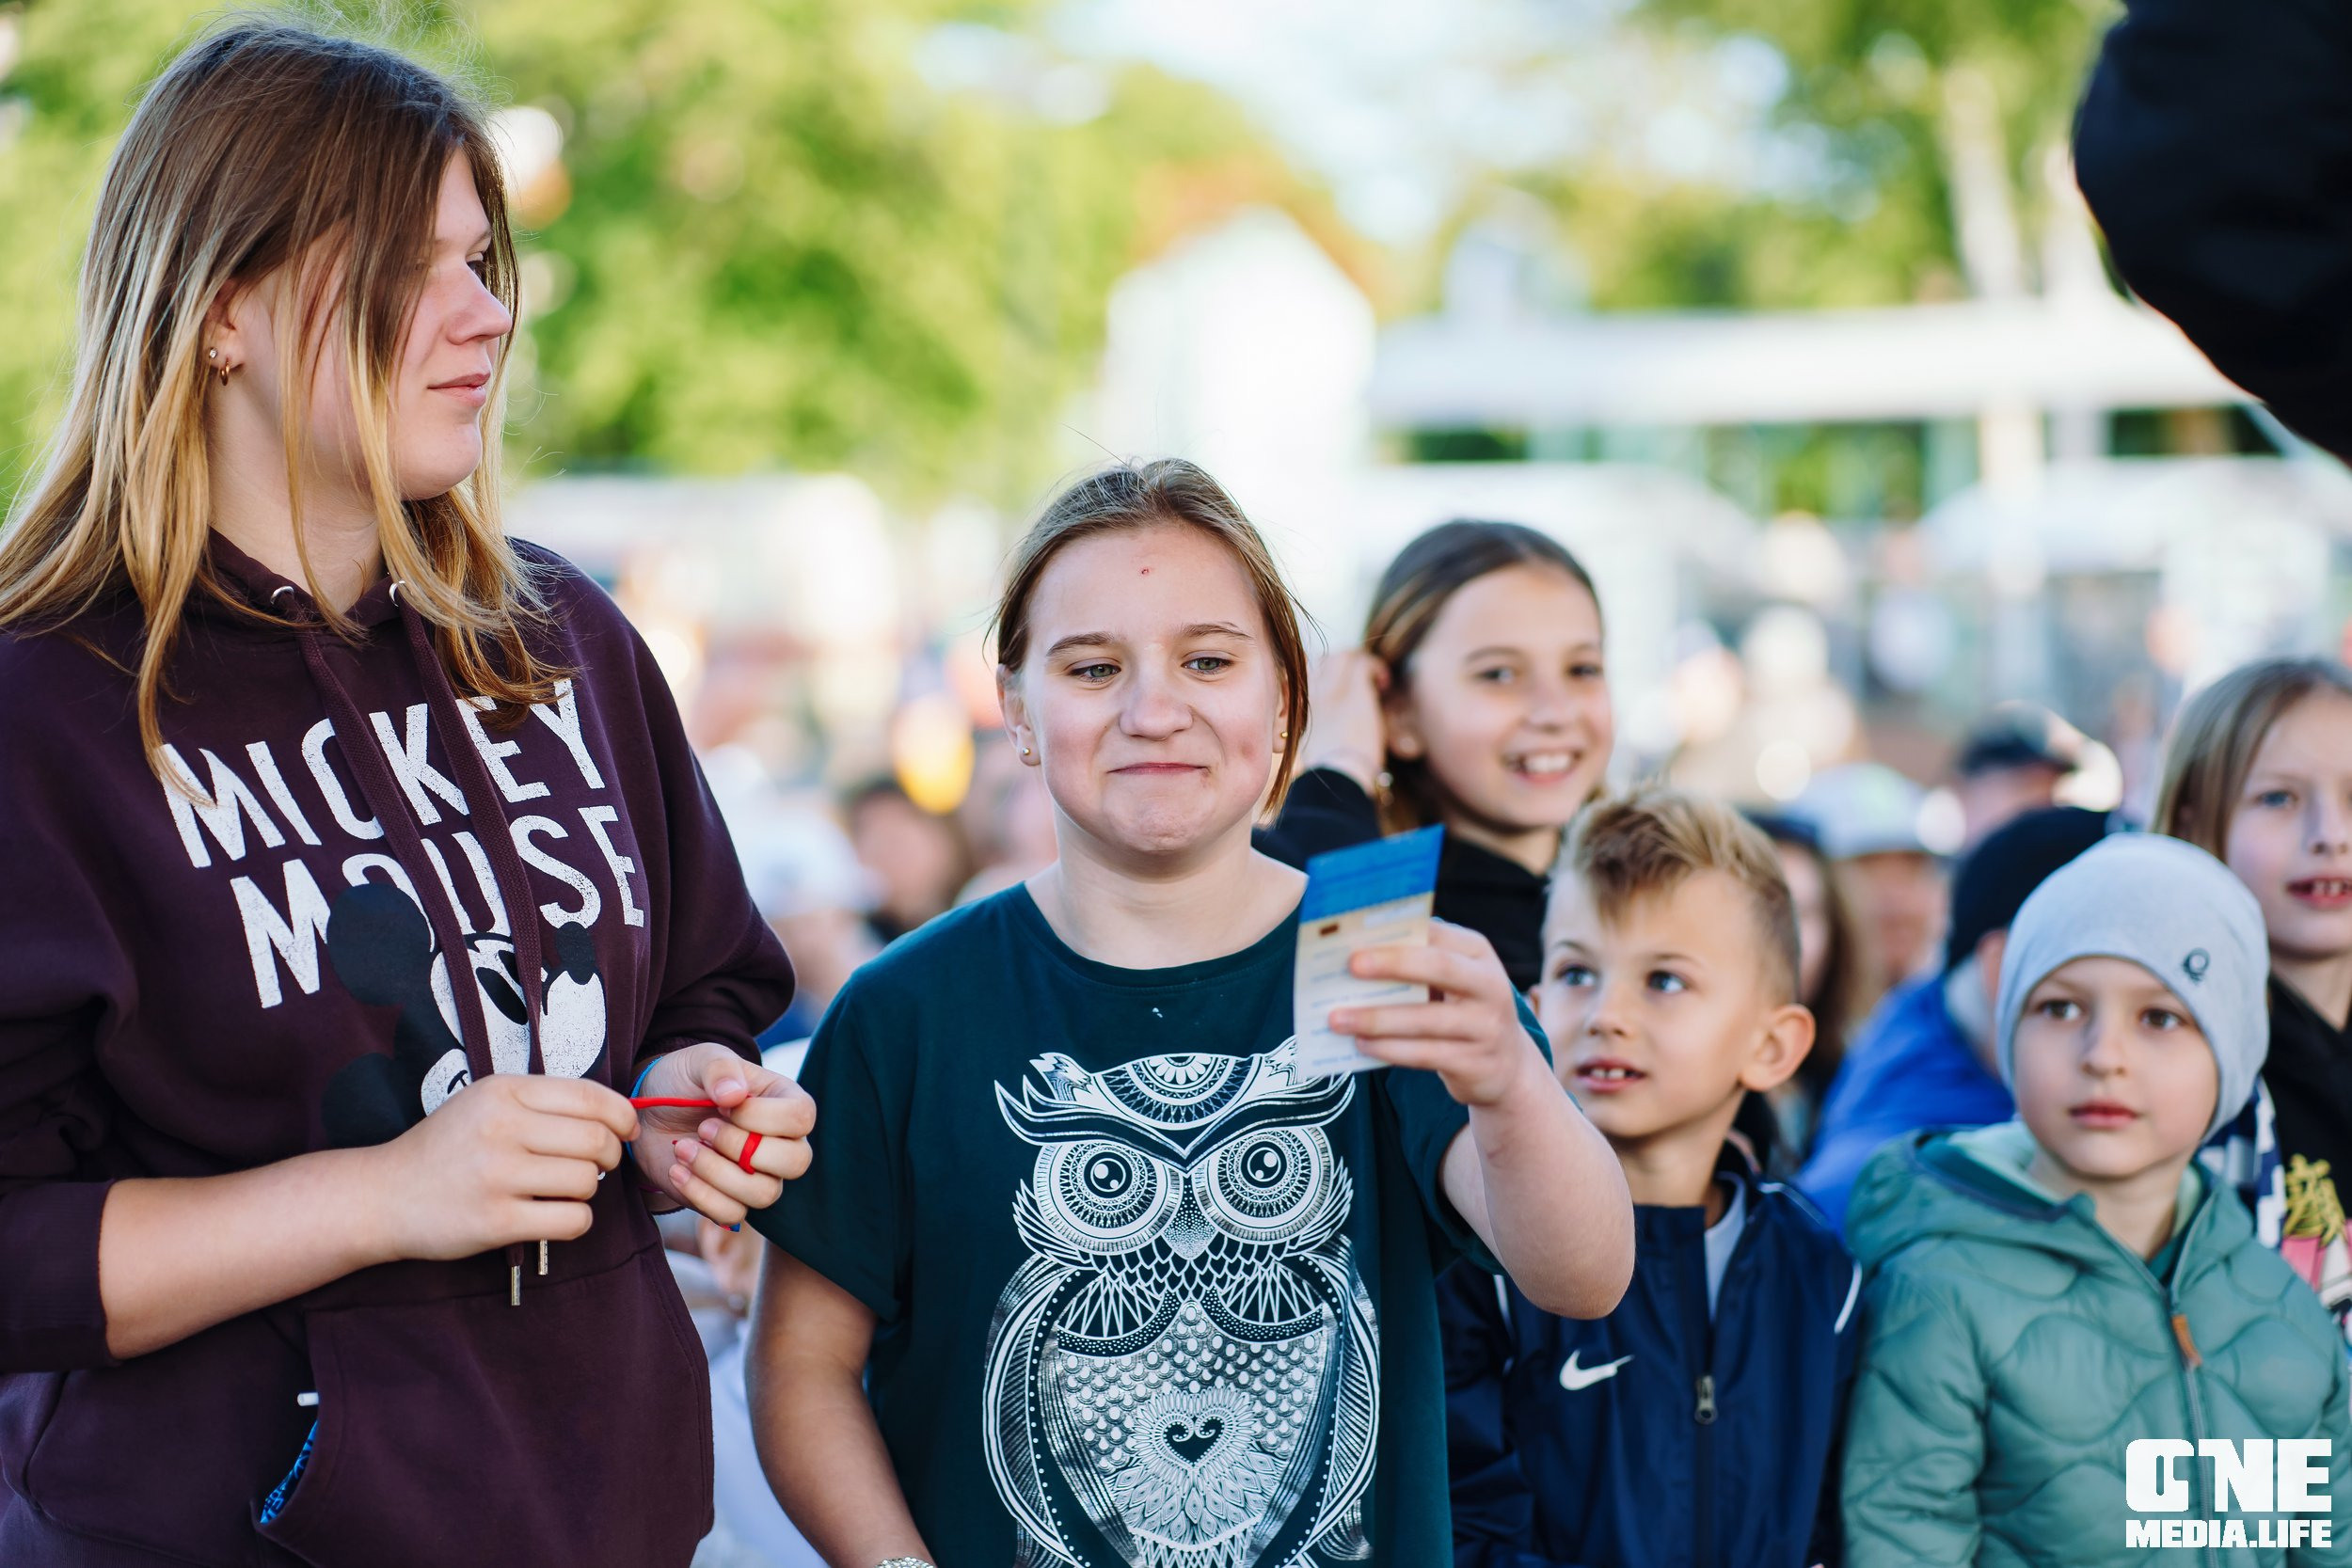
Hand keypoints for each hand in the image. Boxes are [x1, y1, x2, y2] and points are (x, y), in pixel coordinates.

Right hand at [364, 1073, 636, 1261]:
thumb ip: (544, 1102)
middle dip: (610, 1155)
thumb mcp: (487, 1103)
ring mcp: (497, 1175)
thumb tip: (617, 1115)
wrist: (384, 1195)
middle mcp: (501, 1128)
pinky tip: (554, 1215)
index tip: (626, 1130)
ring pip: (587, 1181)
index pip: (590, 1097)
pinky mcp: (496, 1221)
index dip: (622, 1116)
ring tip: (560, 1189)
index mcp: (504, 1092)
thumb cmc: (447, 1148)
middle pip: (597, 1140)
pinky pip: (572, 1220)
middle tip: (596, 1165)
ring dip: (587, 1190)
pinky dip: (575, 1220)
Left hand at [630, 1042, 815, 1226]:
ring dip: (716, 1173)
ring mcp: (759, 1175)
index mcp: (785, 1102)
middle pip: (796, 1162)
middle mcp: (781, 1142)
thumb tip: (735, 1095)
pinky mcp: (730, 1199)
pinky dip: (700, 1194)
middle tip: (703, 1129)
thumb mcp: (700, 1059)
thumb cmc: (684, 1080)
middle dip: (741, 1148)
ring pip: (764, 1194)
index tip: (722, 1103)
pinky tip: (677, 1170)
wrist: (650, 1112)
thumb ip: (720, 1068)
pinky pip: (732, 1214)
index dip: (761, 1116)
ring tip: (682, 1149)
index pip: (801, 1118)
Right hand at [1299, 649, 1388, 790]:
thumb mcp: (1313, 747)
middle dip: (1345, 665)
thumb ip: (1320, 728)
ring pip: (1344, 656)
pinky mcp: (1353, 687)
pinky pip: (1365, 662)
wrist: (1337, 776)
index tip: (1342, 688)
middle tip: (1363, 681)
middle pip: (1325, 660)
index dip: (1326, 675)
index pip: (1307, 674)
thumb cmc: (1329, 771)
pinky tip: (1384, 685)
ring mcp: (1330, 685)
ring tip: (1376, 682)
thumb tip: (1333, 731)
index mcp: (1298, 705)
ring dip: (1362, 664)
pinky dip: (1377, 668)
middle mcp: (1311, 691)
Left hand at [1328, 922, 1544, 1107]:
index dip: (1398, 931)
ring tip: (1337, 1018)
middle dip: (1392, 963)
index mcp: (1478, 953)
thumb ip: (1417, 963)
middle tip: (1350, 965)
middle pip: (1439, 967)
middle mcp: (1489, 985)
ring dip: (1376, 1018)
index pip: (1437, 933)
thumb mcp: (1452, 980)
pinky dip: (1388, 1049)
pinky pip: (1423, 1054)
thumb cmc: (1462, 1010)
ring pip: (1425, 1019)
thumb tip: (1355, 953)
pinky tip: (1360, 1044)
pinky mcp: (1474, 1063)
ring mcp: (1485, 1026)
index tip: (1357, 932)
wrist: (1506, 1067)